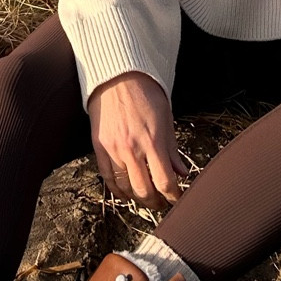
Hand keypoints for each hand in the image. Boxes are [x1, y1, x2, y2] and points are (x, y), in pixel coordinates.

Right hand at [87, 71, 189, 209]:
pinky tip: (125, 194)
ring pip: (125, 187)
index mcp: (153, 141)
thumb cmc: (145, 94)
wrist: (117, 77)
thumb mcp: (166, 119)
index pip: (165, 181)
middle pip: (144, 190)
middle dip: (156, 202)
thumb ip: (172, 149)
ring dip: (138, 198)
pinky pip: (107, 178)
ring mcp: (114, 149)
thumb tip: (182, 173)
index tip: (177, 199)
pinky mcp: (99, 147)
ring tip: (146, 199)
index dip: (173, 196)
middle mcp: (132, 149)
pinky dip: (117, 190)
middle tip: (163, 203)